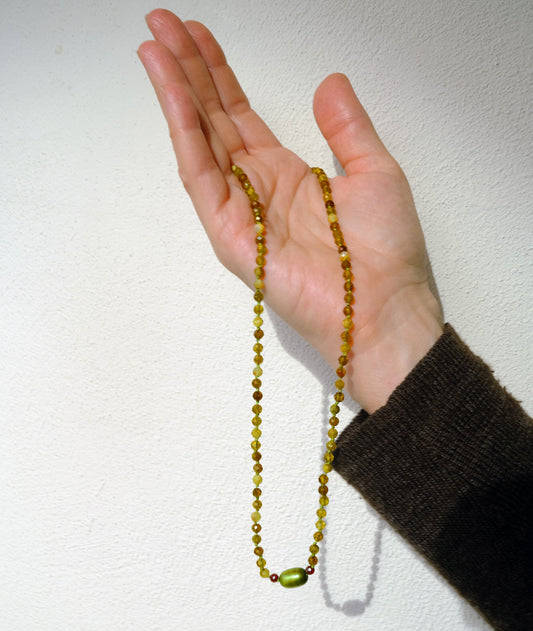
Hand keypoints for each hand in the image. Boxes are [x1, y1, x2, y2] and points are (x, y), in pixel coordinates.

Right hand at [138, 9, 442, 412]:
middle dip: (186, 72)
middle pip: (212, 122)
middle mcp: (258, 190)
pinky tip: (174, 97)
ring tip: (154, 48)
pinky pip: (203, 179)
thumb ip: (347, 127)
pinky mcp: (232, 237)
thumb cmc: (385, 253)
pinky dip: (186, 136)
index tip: (197, 35)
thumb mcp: (376, 172)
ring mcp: (241, 214)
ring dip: (175, 96)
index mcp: (287, 176)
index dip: (218, 75)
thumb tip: (329, 81)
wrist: (384, 309)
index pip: (240, 116)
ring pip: (199, 144)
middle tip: (159, 24)